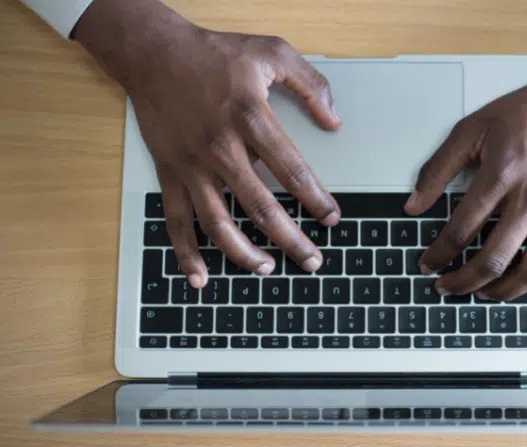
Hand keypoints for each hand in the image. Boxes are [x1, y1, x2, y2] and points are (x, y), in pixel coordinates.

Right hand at [74, 0, 339, 287]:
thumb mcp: (271, 51)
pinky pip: (176, 221)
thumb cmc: (215, 53)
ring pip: (218, 223)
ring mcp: (192, 166)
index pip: (292, 171)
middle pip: (261, 207)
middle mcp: (221, 148)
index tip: (332, 218)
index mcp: (251, 118)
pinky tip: (200, 277)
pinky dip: (186, 253)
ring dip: (244, 254)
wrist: (153, 53)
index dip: (316, 199)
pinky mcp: (169, 173)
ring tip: (268, 269)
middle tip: (312, 261)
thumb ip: (309, 84)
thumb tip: (334, 120)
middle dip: (291, 240)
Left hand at [405, 49, 526, 299]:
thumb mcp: (472, 127)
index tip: (427, 264)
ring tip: (484, 293)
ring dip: (503, 291)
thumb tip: (413, 205)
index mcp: (502, 173)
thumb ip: (438, 167)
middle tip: (447, 287)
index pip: (461, 229)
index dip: (438, 254)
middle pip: (493, 259)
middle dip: (463, 282)